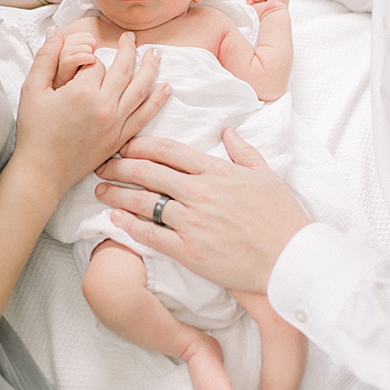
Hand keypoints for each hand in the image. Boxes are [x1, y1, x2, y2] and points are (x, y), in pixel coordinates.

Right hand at [14, 29, 168, 203]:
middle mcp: (104, 106)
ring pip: (140, 90)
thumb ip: (45, 58)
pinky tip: (166, 88)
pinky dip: (157, 100)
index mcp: (82, 93)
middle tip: (131, 37)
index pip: (96, 64)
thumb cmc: (34, 132)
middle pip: (124, 70)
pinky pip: (145, 115)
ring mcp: (116, 123)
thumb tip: (55, 31)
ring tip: (155, 53)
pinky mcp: (121, 138)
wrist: (43, 170)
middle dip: (129, 50)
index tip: (84, 58)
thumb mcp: (32, 90)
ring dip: (150, 69)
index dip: (89, 57)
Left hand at [94, 128, 310, 292]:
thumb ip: (243, 151)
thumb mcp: (266, 175)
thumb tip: (228, 131)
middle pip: (149, 172)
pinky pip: (151, 236)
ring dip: (117, 194)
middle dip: (120, 165)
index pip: (169, 151)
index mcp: (218, 172)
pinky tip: (115, 221)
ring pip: (144, 202)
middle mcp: (200, 193)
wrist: (289, 257)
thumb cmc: (282, 217)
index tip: (125, 144)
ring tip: (100, 190)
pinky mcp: (189, 251)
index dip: (141, 145)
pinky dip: (130, 227)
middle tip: (102, 163)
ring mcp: (192, 222)